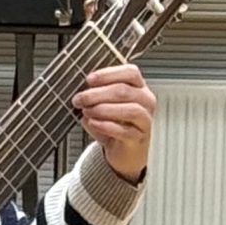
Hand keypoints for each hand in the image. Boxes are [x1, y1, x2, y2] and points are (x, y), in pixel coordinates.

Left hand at [72, 61, 155, 179]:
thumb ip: (96, 96)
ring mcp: (145, 120)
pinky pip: (125, 130)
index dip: (109, 74)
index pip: (130, 72)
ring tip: (87, 112)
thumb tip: (81, 92)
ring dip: (103, 109)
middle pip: (125, 91)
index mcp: (138, 87)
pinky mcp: (139, 137)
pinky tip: (93, 123)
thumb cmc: (114, 125)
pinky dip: (106, 125)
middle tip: (80, 99)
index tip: (89, 79)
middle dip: (97, 94)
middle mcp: (145, 101)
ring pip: (130, 109)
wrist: (123, 151)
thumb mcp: (104, 105)